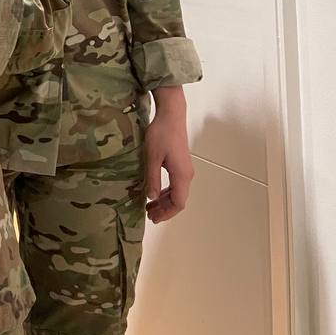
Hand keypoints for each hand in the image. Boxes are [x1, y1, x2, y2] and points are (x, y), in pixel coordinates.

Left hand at [144, 85, 194, 222]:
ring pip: (177, 192)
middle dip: (165, 210)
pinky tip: (155, 193)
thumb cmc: (161, 135)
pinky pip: (176, 184)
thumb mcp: (152, 157)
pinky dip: (166, 192)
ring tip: (150, 207)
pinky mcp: (181, 164)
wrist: (171, 115)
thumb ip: (152, 179)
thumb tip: (151, 198)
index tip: (153, 218)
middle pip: (179, 200)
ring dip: (165, 201)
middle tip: (149, 215)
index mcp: (181, 175)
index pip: (178, 202)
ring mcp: (185, 170)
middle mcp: (186, 175)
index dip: (167, 213)